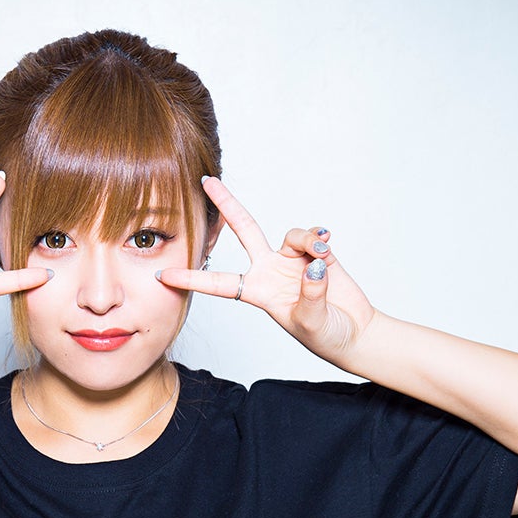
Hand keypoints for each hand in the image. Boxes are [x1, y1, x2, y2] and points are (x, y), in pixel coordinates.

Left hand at [157, 176, 376, 364]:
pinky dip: (319, 240)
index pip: (217, 283)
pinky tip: (327, 250)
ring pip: (289, 234)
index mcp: (257, 293)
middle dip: (226, 205)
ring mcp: (292, 260)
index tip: (162, 274)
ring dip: (305, 241)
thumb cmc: (327, 336)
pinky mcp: (317, 254)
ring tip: (322, 257)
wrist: (354, 334)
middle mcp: (269, 271)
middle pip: (244, 230)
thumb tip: (312, 266)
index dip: (191, 278)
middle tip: (206, 181)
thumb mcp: (312, 324)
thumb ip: (310, 296)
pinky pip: (312, 236)